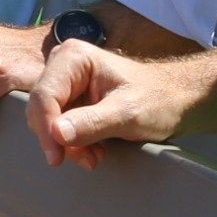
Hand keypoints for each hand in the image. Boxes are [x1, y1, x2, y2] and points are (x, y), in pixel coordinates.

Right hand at [27, 40, 203, 166]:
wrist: (176, 102)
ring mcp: (65, 82)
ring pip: (47, 121)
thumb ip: (92, 123)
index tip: (57, 157)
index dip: (46, 128)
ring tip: (95, 156)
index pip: (44, 95)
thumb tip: (57, 133)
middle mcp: (63, 65)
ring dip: (67, 145)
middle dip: (59, 139)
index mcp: (75, 58)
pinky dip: (72, 144)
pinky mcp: (70, 99)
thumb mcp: (127, 114)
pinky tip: (94, 150)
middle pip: (40, 108)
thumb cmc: (158, 100)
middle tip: (88, 159)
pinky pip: (57, 126)